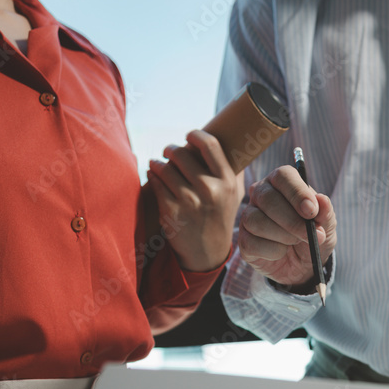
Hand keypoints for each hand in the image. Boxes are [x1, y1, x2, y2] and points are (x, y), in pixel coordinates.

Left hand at [147, 130, 242, 271]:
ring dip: (158, 162)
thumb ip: (235, 172)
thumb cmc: (220, 219)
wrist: (206, 253)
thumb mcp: (234, 196)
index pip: (209, 145)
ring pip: (165, 167)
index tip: (189, 136)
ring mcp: (189, 201)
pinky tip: (153, 174)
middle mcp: (209, 190)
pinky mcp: (171, 211)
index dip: (195, 135)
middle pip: (182, 154)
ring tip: (157, 163)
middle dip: (171, 149)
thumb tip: (236, 145)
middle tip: (169, 151)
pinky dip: (152, 175)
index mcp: (226, 182)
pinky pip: (156, 183)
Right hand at [237, 165, 336, 287]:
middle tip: (309, 235)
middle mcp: (261, 194)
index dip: (297, 193)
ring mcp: (249, 216)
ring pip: (257, 221)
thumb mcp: (326, 226)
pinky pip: (252, 242)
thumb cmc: (313, 237)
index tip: (311, 212)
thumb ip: (326, 213)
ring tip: (296, 242)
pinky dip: (273, 251)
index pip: (283, 176)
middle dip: (292, 221)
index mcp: (282, 182)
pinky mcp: (243, 240)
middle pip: (268, 198)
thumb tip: (322, 200)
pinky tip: (282, 252)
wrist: (303, 265)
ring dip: (283, 236)